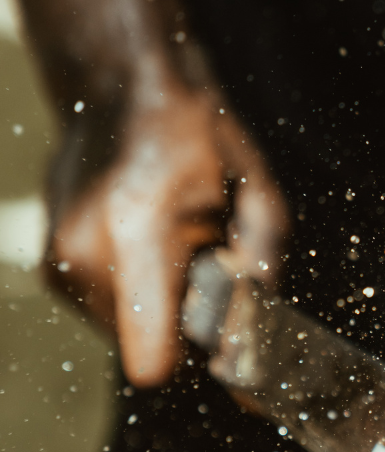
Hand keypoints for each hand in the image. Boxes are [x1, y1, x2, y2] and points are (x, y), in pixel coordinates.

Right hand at [45, 79, 288, 387]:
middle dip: (183, 326)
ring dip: (159, 308)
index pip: (153, 359)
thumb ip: (261, 271)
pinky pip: (105, 313)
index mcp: (135, 233)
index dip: (197, 365)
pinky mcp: (52, 268)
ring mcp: (59, 262)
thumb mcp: (253, 192)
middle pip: (145, 351)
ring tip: (172, 248)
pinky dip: (135, 294)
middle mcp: (83, 253)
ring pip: (125, 336)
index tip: (225, 349)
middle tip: (202, 269)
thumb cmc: (193, 130)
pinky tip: (147, 246)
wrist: (120, 85)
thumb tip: (265, 343)